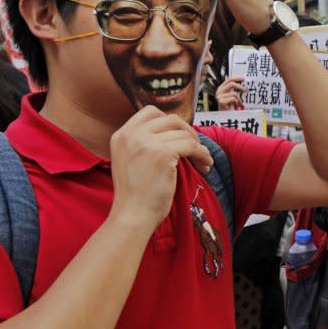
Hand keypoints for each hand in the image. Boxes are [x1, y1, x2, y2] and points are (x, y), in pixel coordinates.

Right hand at [109, 106, 213, 232]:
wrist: (132, 216)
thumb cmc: (136, 196)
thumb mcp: (131, 161)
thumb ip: (144, 144)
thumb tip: (175, 134)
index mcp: (121, 135)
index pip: (150, 112)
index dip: (170, 122)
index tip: (181, 136)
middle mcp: (131, 134)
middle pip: (170, 119)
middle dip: (188, 132)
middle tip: (196, 148)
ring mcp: (146, 142)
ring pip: (184, 133)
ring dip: (198, 146)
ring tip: (203, 161)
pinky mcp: (161, 153)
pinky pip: (191, 146)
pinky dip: (202, 154)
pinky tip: (205, 165)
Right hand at [215, 76, 245, 110]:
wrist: (225, 117)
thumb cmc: (230, 107)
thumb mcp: (231, 97)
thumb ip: (234, 90)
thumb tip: (243, 85)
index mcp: (221, 88)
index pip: (229, 80)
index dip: (236, 78)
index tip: (243, 79)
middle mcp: (218, 91)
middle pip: (231, 84)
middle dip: (240, 87)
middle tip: (246, 90)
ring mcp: (219, 96)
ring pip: (234, 93)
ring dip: (239, 99)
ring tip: (239, 104)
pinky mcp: (221, 101)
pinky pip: (234, 99)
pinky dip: (237, 103)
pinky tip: (236, 106)